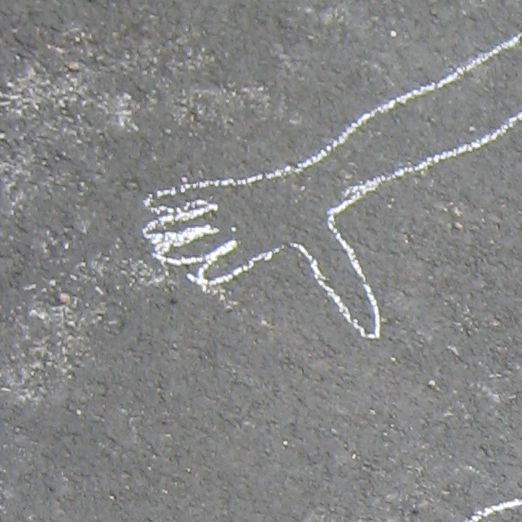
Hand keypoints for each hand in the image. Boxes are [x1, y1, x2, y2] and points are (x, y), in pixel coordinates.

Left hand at [143, 167, 379, 337]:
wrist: (317, 189)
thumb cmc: (324, 229)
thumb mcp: (339, 269)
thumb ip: (353, 299)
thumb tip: (372, 332)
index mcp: (261, 245)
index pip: (235, 260)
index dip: (218, 269)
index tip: (200, 279)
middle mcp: (243, 226)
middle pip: (209, 239)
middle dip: (185, 247)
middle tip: (161, 253)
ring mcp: (233, 207)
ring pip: (196, 219)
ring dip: (172, 226)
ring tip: (148, 232)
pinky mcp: (227, 191)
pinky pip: (194, 196)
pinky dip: (174, 200)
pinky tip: (152, 203)